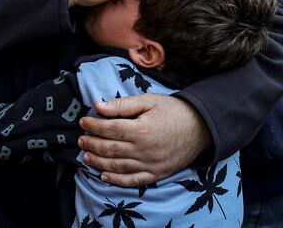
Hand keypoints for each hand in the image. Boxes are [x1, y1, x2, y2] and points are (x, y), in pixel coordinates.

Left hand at [77, 94, 210, 186]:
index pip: (110, 129)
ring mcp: (151, 165)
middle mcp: (144, 150)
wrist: (201, 127)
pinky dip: (117, 180)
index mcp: (142, 129)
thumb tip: (98, 106)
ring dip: (99, 162)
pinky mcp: (157, 174)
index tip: (83, 122)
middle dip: (92, 144)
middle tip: (81, 139)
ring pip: (118, 166)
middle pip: (111, 149)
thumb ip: (123, 105)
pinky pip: (134, 181)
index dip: (94, 126)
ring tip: (86, 156)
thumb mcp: (149, 101)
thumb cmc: (173, 110)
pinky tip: (104, 175)